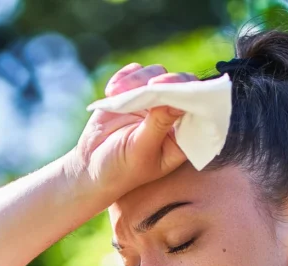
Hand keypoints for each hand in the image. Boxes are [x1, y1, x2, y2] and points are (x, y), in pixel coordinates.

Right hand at [65, 64, 197, 198]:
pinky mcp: (133, 92)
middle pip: (180, 84)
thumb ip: (159, 124)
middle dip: (166, 81)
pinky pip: (135, 73)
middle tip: (150, 86)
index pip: (197, 108)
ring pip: (156, 73)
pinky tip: (111, 92)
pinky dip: (124, 77)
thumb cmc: (119, 170)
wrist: (90, 168)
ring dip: (139, 79)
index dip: (191, 95)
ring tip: (117, 93)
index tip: (174, 90)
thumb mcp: (140, 151)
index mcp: (182, 136)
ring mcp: (152, 102)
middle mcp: (171, 116)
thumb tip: (177, 100)